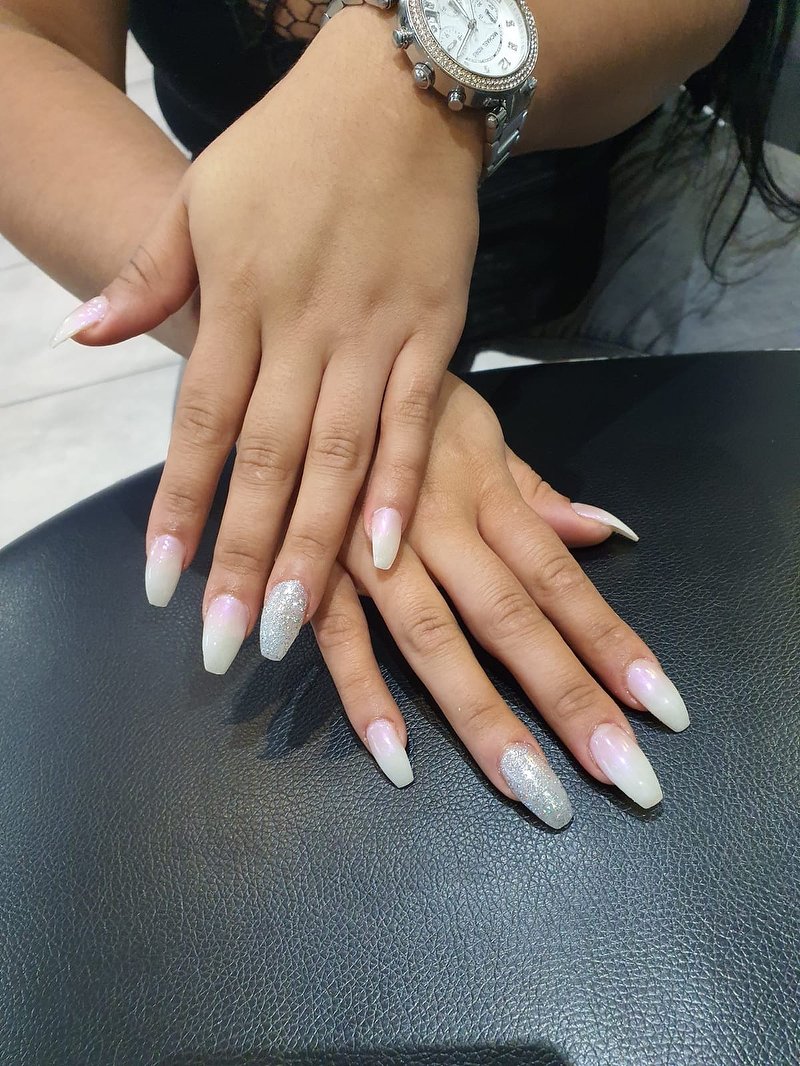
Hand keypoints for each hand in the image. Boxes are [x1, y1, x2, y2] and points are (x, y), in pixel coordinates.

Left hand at [51, 5, 482, 657]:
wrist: (399, 94)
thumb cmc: (288, 149)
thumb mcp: (199, 196)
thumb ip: (147, 277)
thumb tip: (80, 335)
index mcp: (236, 298)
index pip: (199, 424)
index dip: (179, 508)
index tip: (162, 586)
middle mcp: (301, 328)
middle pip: (265, 461)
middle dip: (242, 557)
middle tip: (227, 643)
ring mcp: (371, 335)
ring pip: (336, 458)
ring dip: (313, 547)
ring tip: (290, 624)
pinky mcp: (431, 335)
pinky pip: (411, 423)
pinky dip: (397, 488)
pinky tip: (383, 554)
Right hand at [311, 375, 688, 825]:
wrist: (299, 364)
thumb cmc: (397, 404)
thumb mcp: (473, 428)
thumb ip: (533, 489)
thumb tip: (606, 530)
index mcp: (482, 492)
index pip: (558, 578)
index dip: (610, 640)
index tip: (660, 706)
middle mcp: (436, 526)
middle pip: (510, 618)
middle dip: (567, 697)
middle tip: (623, 774)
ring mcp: (369, 551)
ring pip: (433, 638)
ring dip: (482, 716)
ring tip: (532, 789)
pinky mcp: (309, 566)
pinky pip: (337, 635)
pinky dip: (363, 692)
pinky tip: (397, 759)